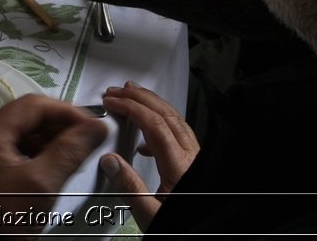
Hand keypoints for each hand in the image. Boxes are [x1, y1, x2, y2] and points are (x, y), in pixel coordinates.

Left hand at [0, 94, 108, 229]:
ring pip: (21, 137)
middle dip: (59, 127)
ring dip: (49, 142)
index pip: (32, 106)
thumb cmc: (3, 218)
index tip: (93, 125)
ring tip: (75, 155)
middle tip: (88, 141)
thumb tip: (95, 127)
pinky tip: (54, 168)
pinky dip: (36, 156)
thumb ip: (69, 151)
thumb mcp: (40, 184)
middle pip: (25, 119)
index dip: (66, 111)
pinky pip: (13, 153)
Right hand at [97, 82, 199, 229]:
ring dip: (152, 105)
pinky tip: (145, 138)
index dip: (131, 108)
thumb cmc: (182, 226)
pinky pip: (179, 133)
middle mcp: (191, 157)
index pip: (154, 124)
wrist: (206, 234)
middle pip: (167, 115)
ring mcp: (196, 159)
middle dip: (140, 98)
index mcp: (180, 166)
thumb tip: (110, 161)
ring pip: (176, 120)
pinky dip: (160, 124)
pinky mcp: (196, 165)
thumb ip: (130, 187)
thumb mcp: (151, 215)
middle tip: (119, 90)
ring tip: (133, 97)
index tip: (112, 101)